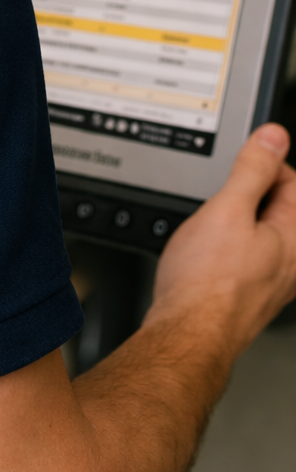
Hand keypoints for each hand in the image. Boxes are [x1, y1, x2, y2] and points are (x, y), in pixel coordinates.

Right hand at [146, 124, 295, 356]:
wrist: (186, 334)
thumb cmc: (208, 283)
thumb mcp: (228, 209)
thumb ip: (253, 169)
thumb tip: (273, 137)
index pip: (293, 180)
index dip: (261, 166)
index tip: (238, 166)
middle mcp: (292, 262)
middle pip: (276, 206)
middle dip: (245, 195)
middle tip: (218, 201)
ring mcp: (273, 280)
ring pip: (258, 231)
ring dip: (233, 222)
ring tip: (208, 229)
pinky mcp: (250, 292)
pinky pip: (245, 254)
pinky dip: (225, 246)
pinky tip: (205, 254)